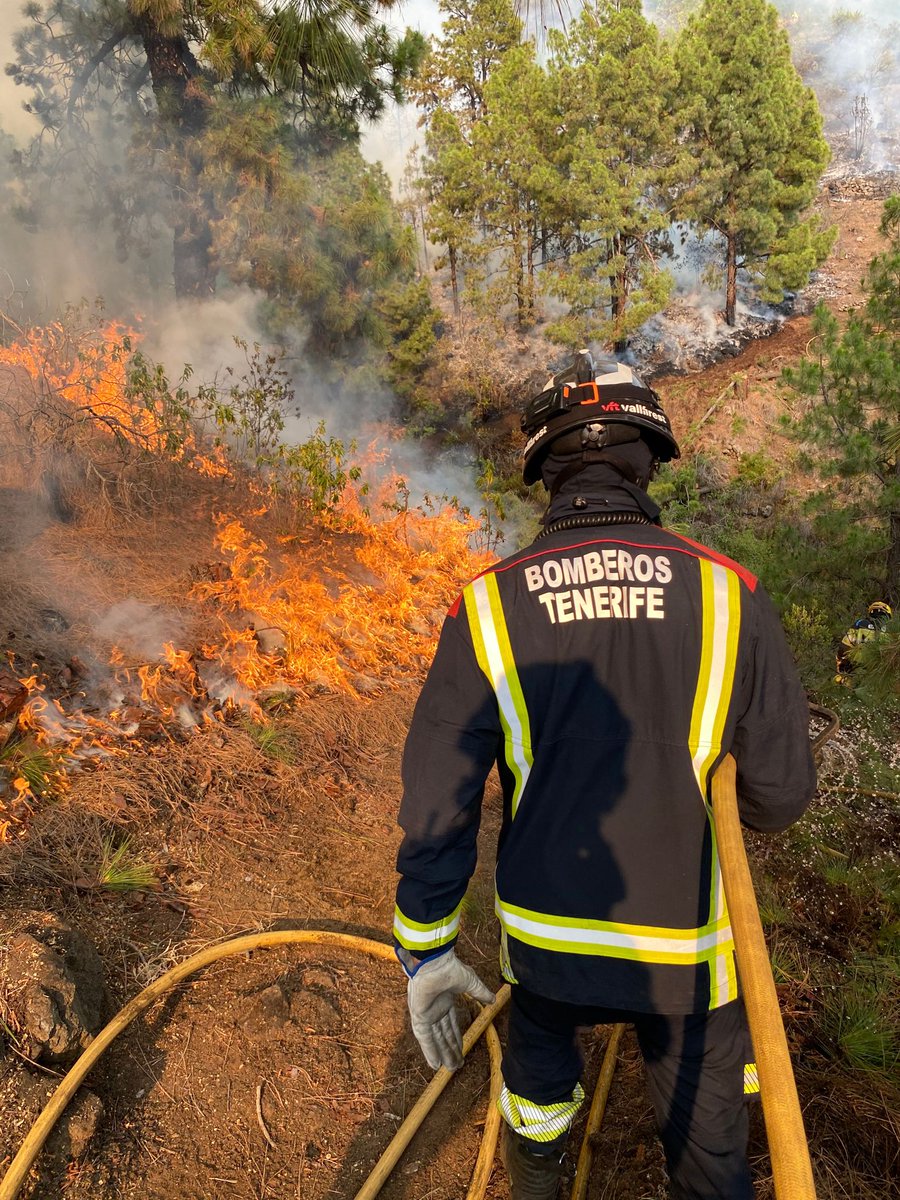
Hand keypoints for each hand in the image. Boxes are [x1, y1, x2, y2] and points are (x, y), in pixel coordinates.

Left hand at [406, 950, 493, 1070]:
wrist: (434, 962)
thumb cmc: (450, 967)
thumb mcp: (470, 983)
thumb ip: (480, 993)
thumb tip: (493, 999)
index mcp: (446, 1002)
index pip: (452, 1025)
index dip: (457, 1039)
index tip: (462, 1051)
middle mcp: (435, 1010)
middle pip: (444, 1036)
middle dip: (451, 1050)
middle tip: (457, 1066)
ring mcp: (426, 1014)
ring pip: (436, 1040)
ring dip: (442, 1054)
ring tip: (449, 1070)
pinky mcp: (419, 1017)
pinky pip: (425, 1038)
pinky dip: (429, 1051)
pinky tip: (434, 1064)